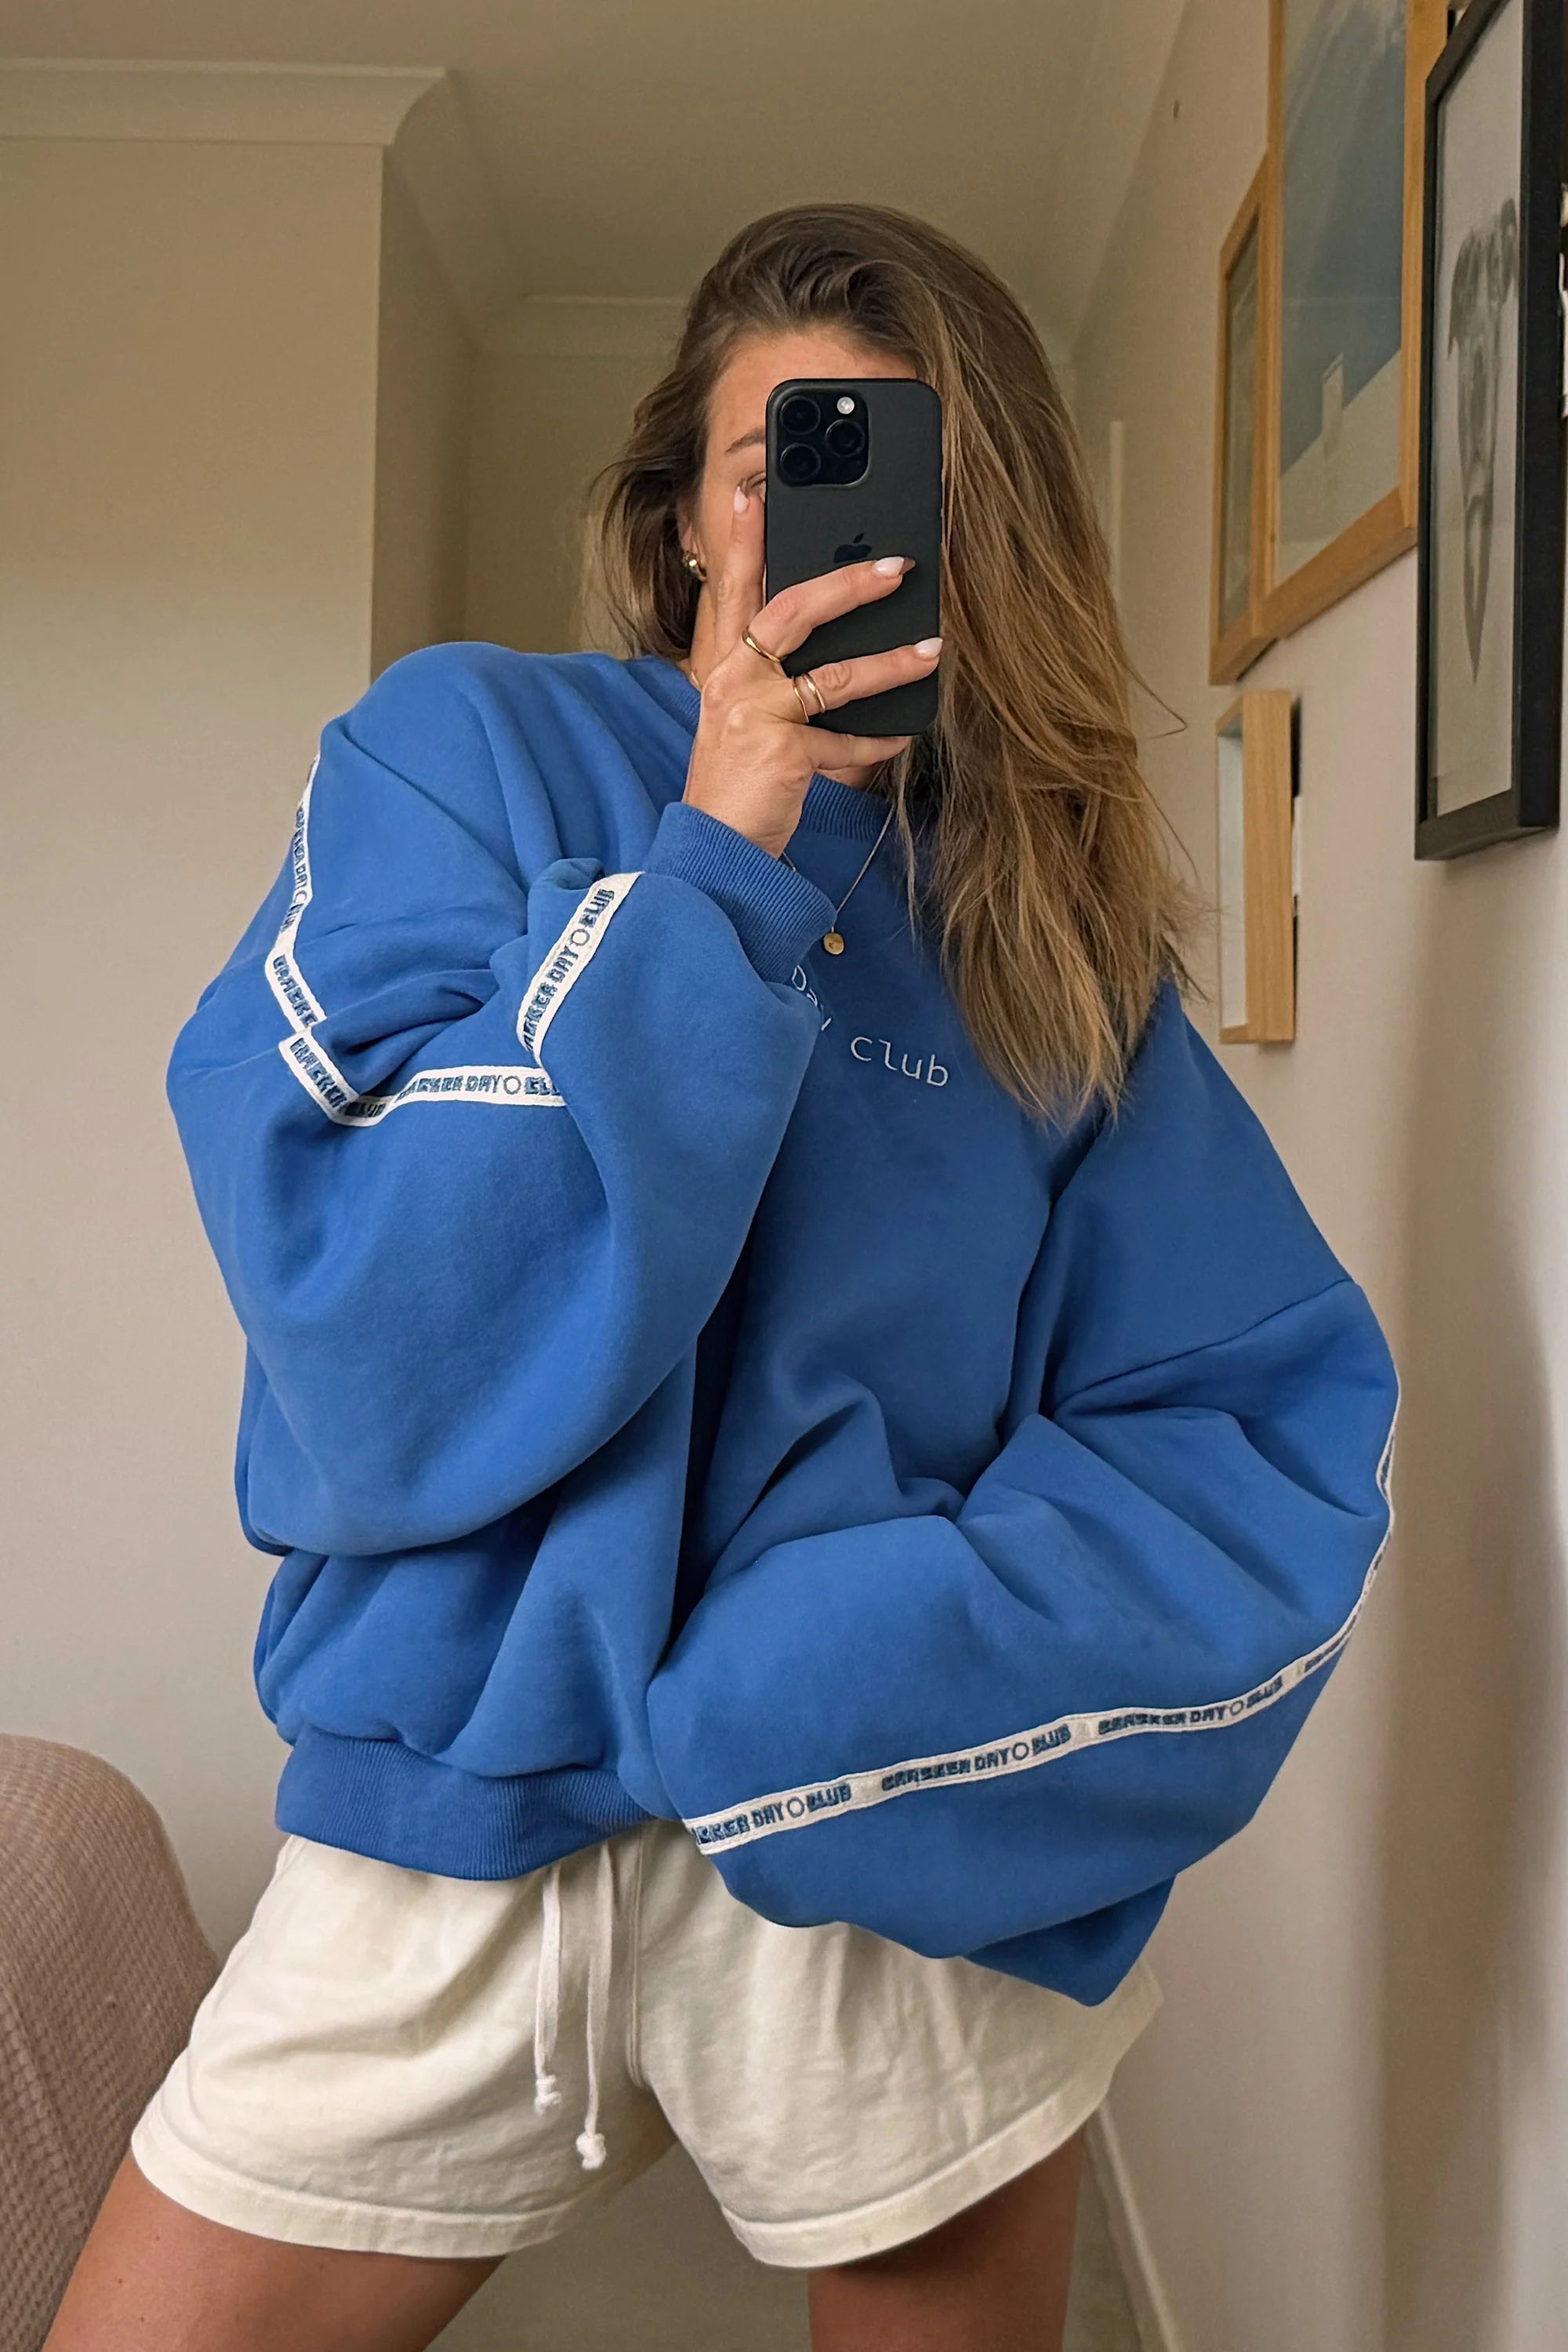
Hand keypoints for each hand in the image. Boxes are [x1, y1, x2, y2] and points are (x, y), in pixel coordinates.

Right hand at [682, 485, 941, 860]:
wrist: (715, 850)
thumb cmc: (738, 784)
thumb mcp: (745, 722)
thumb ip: (778, 682)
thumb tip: (840, 647)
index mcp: (724, 669)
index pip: (733, 590)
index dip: (742, 541)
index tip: (753, 495)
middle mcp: (733, 683)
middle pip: (793, 610)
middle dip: (849, 584)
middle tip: (898, 567)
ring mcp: (756, 716)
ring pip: (835, 675)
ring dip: (891, 662)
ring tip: (933, 651)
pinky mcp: (784, 754)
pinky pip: (847, 741)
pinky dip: (878, 743)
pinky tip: (902, 737)